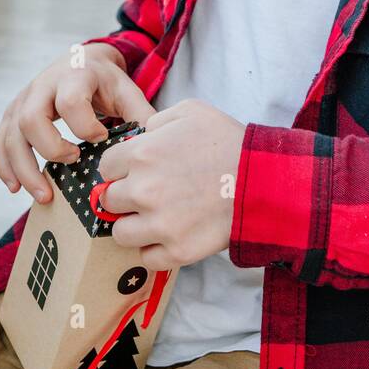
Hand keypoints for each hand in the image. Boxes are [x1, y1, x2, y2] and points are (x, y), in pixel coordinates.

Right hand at [0, 44, 155, 203]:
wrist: (81, 61)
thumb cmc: (104, 81)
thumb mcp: (125, 90)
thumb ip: (140, 115)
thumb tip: (153, 148)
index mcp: (74, 77)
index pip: (71, 101)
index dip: (85, 126)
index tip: (101, 139)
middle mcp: (42, 86)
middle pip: (31, 119)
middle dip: (50, 150)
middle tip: (73, 164)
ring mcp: (23, 100)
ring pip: (11, 136)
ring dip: (24, 169)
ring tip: (44, 195)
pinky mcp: (12, 114)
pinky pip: (0, 142)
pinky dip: (5, 167)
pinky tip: (16, 188)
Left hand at [97, 98, 247, 270]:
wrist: (263, 181)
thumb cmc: (229, 143)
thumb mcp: (191, 111)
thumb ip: (156, 121)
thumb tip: (141, 137)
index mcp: (141, 154)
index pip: (105, 167)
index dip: (121, 168)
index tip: (135, 171)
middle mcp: (143, 191)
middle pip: (108, 201)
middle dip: (125, 196)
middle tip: (149, 193)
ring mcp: (159, 225)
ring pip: (121, 233)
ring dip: (135, 226)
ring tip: (157, 217)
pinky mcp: (176, 251)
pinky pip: (147, 257)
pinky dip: (156, 249)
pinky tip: (171, 234)